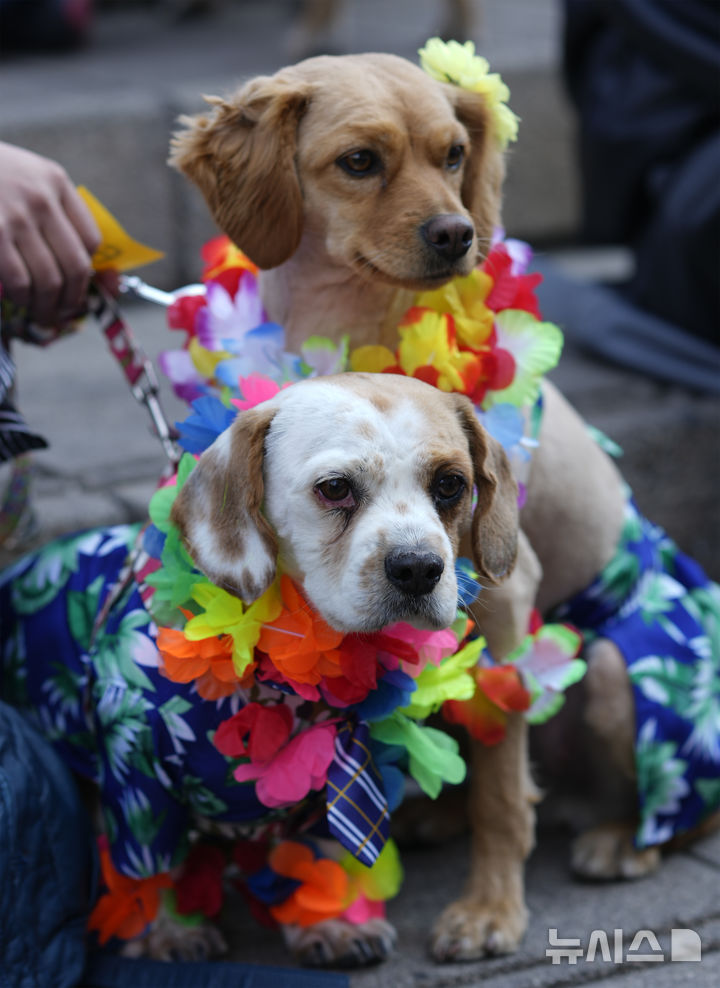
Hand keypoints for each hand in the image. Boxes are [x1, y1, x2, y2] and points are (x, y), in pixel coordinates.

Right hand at [0, 142, 100, 326]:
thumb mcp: (23, 174)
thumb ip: (51, 208)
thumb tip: (82, 268)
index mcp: (55, 181)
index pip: (90, 240)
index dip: (86, 269)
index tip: (74, 283)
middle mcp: (40, 198)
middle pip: (76, 267)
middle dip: (71, 299)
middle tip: (60, 311)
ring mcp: (15, 217)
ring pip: (49, 280)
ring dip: (45, 305)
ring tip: (37, 310)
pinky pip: (19, 280)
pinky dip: (21, 297)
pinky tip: (15, 297)